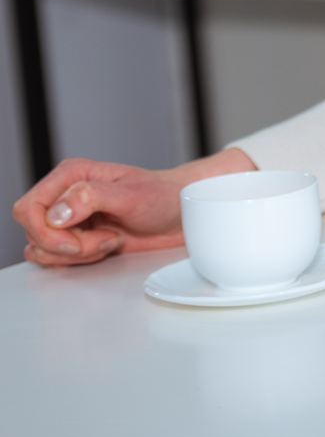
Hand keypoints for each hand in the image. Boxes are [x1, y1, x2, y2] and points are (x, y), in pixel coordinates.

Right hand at [11, 147, 253, 267]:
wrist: (183, 212)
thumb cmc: (163, 196)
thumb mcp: (132, 194)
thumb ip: (91, 197)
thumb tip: (57, 212)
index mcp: (71, 176)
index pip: (28, 208)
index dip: (45, 231)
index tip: (77, 240)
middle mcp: (64, 195)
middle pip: (33, 232)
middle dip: (67, 246)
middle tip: (106, 239)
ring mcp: (69, 219)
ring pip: (42, 249)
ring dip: (76, 254)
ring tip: (110, 240)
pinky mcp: (77, 238)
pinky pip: (56, 258)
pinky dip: (79, 261)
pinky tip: (107, 247)